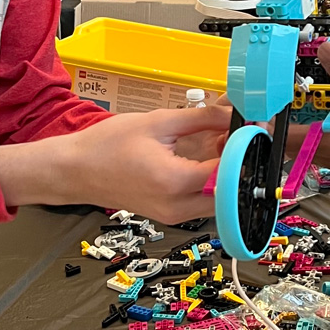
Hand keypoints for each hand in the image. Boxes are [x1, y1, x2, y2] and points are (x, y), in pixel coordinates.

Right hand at [0, 104, 231, 223]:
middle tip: (243, 136)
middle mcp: (177, 207)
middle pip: (230, 192)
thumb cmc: (106, 147)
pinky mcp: (170, 214)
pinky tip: (206, 156)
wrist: (73, 171)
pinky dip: (212, 181)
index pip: (228, 172)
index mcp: (174, 183)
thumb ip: (201, 119)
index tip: (256, 130)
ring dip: (228, 174)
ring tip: (221, 144)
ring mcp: (174, 215)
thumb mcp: (158, 122)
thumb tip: (233, 114)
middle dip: (241, 164)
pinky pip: (203, 201)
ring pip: (219, 200)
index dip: (246, 150)